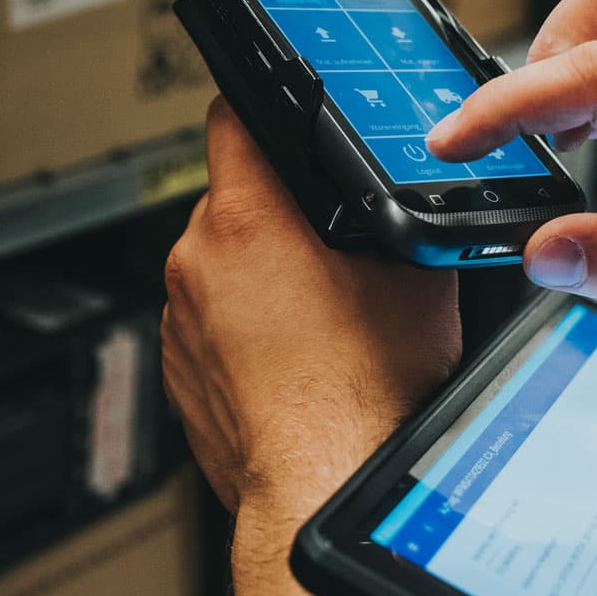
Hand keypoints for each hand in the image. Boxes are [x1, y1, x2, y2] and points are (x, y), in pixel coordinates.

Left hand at [162, 99, 460, 515]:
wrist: (328, 486)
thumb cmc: (367, 395)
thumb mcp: (417, 275)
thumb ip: (396, 212)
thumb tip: (404, 190)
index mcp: (246, 219)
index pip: (231, 117)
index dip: (263, 109)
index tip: (281, 117)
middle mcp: (196, 261)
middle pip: (233, 199)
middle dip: (278, 214)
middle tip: (332, 252)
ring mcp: (180, 319)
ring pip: (222, 266)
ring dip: (260, 277)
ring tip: (319, 319)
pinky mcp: (179, 370)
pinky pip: (212, 325)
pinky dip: (245, 332)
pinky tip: (295, 360)